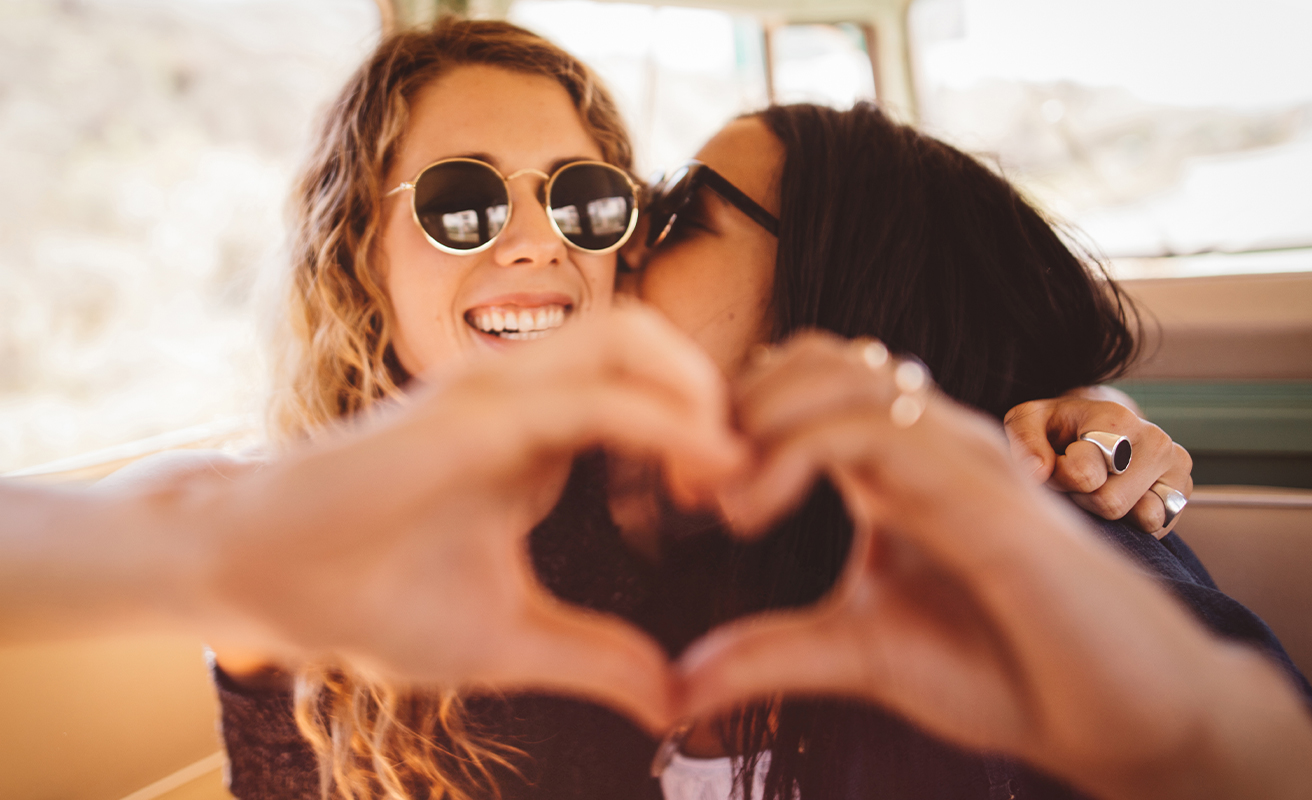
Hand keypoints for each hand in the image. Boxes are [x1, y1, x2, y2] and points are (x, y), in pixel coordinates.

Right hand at [167, 305, 742, 730]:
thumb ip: (597, 658)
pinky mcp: (472, 414)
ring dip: (701, 388)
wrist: (263, 585)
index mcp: (537, 439)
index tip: (744, 503)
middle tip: (753, 472)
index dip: (708, 430)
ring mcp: (496, 396)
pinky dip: (664, 418)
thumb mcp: (509, 641)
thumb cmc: (372, 602)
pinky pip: (590, 392)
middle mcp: (523, 400)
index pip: (645, 391)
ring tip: (736, 463)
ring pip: (627, 338)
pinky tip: (710, 465)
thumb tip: (676, 700)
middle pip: (649, 342)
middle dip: (719, 390)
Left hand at [681, 332, 1311, 799]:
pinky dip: (798, 451)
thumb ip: (769, 653)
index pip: (806, 382)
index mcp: (895, 468)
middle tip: (686, 482)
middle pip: (818, 356)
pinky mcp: (986, 497)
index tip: (681, 485)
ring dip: (761, 420)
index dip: (733, 412)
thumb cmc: (1001, 670)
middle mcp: (928, 445)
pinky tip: (756, 509)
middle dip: (735, 403)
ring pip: (846, 375)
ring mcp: (962, 460)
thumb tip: (675, 685)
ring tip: (721, 496)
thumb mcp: (858, 653)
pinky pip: (883, 432)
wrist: (1112, 716)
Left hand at [1003, 389, 1192, 535]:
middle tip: (1075, 481)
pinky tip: (1119, 499)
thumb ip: (1025, 442)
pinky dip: (1132, 523)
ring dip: (1109, 514)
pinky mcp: (1184, 494)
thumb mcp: (1029, 421)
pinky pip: (1158, 528)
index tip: (1056, 464)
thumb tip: (1038, 472)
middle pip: (1110, 503)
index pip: (1084, 475)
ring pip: (1141, 519)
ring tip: (1096, 488)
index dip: (1059, 480)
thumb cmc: (1058, 428)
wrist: (1096, 425)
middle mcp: (1154, 440)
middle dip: (1083, 498)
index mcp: (1115, 418)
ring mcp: (1176, 467)